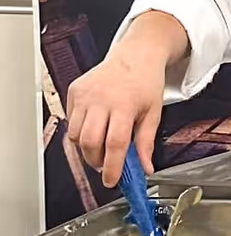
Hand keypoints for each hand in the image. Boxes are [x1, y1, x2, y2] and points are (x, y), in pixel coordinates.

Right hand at [65, 14, 184, 187]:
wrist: (136, 55)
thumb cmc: (146, 82)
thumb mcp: (154, 113)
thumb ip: (146, 143)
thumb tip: (145, 169)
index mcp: (125, 105)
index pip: (114, 144)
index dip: (112, 168)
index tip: (112, 181)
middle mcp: (102, 99)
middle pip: (90, 143)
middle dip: (96, 161)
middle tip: (107, 164)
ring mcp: (85, 94)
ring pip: (76, 135)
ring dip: (87, 148)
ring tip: (102, 145)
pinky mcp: (75, 91)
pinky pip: (71, 121)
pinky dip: (80, 131)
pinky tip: (95, 126)